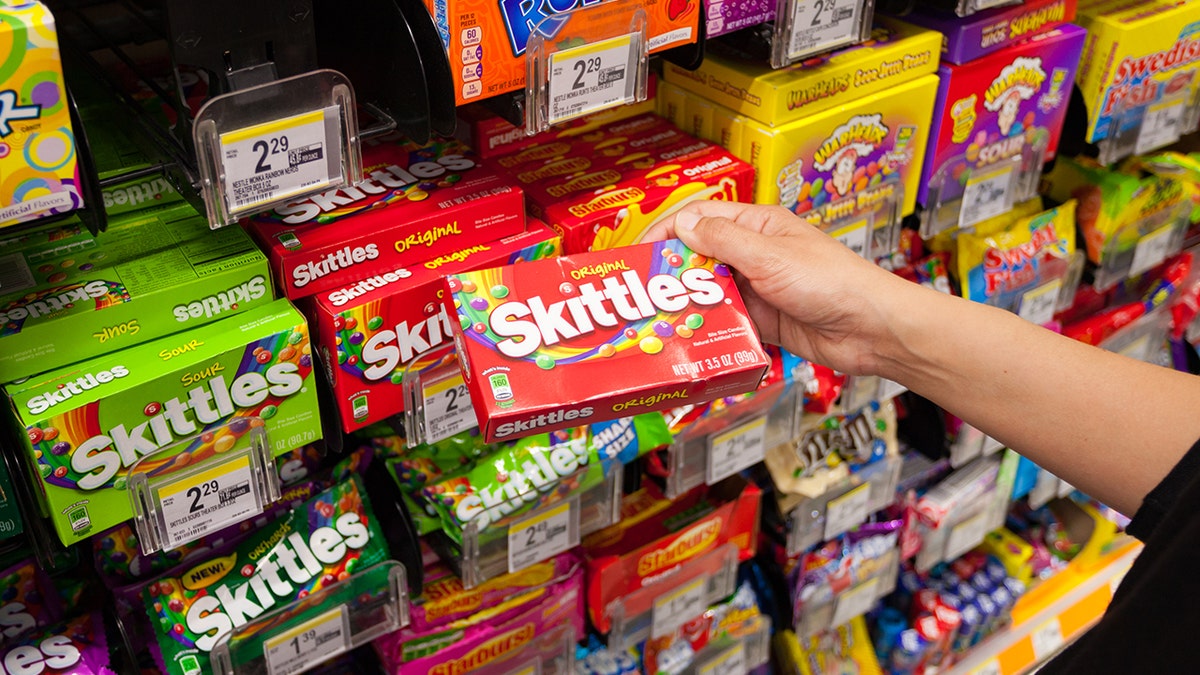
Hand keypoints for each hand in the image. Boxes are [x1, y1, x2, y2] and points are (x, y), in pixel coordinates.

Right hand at [645, 201, 914, 374]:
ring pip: (708, 293)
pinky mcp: (761, 321)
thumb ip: (724, 242)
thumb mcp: (771, 256)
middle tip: (640, 292)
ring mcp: (756, 289)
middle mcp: (754, 254)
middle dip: (670, 273)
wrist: (870, 329)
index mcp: (757, 225)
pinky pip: (724, 322)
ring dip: (687, 304)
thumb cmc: (833, 282)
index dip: (666, 232)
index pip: (700, 218)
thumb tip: (681, 226)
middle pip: (699, 257)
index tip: (639, 253)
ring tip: (658, 320)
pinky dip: (707, 329)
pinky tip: (689, 339)